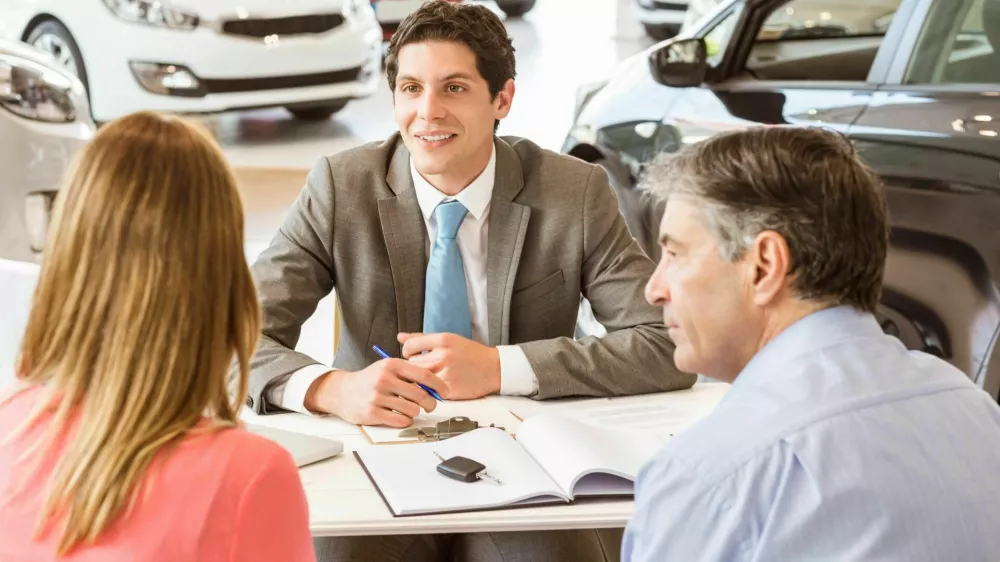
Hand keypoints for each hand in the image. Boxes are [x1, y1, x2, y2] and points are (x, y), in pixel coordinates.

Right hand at [303, 360, 447, 427]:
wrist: (342, 392)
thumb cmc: (371, 380)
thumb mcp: (390, 368)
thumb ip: (412, 370)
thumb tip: (439, 371)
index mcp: (391, 364)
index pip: (424, 375)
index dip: (440, 385)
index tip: (446, 392)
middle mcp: (384, 378)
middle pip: (421, 395)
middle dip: (431, 403)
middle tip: (430, 406)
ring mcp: (377, 396)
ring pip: (412, 409)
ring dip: (416, 412)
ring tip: (410, 409)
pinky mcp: (372, 412)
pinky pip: (401, 420)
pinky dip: (405, 420)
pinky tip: (400, 415)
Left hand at [398, 332, 500, 399]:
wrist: (494, 368)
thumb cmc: (470, 353)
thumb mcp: (449, 339)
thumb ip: (422, 338)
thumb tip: (399, 337)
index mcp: (442, 340)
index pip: (409, 346)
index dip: (408, 352)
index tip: (413, 355)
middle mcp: (443, 356)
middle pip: (411, 364)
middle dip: (414, 366)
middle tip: (424, 367)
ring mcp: (446, 374)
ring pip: (417, 379)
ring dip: (419, 379)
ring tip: (429, 376)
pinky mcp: (449, 390)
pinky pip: (428, 391)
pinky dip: (429, 390)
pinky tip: (438, 385)